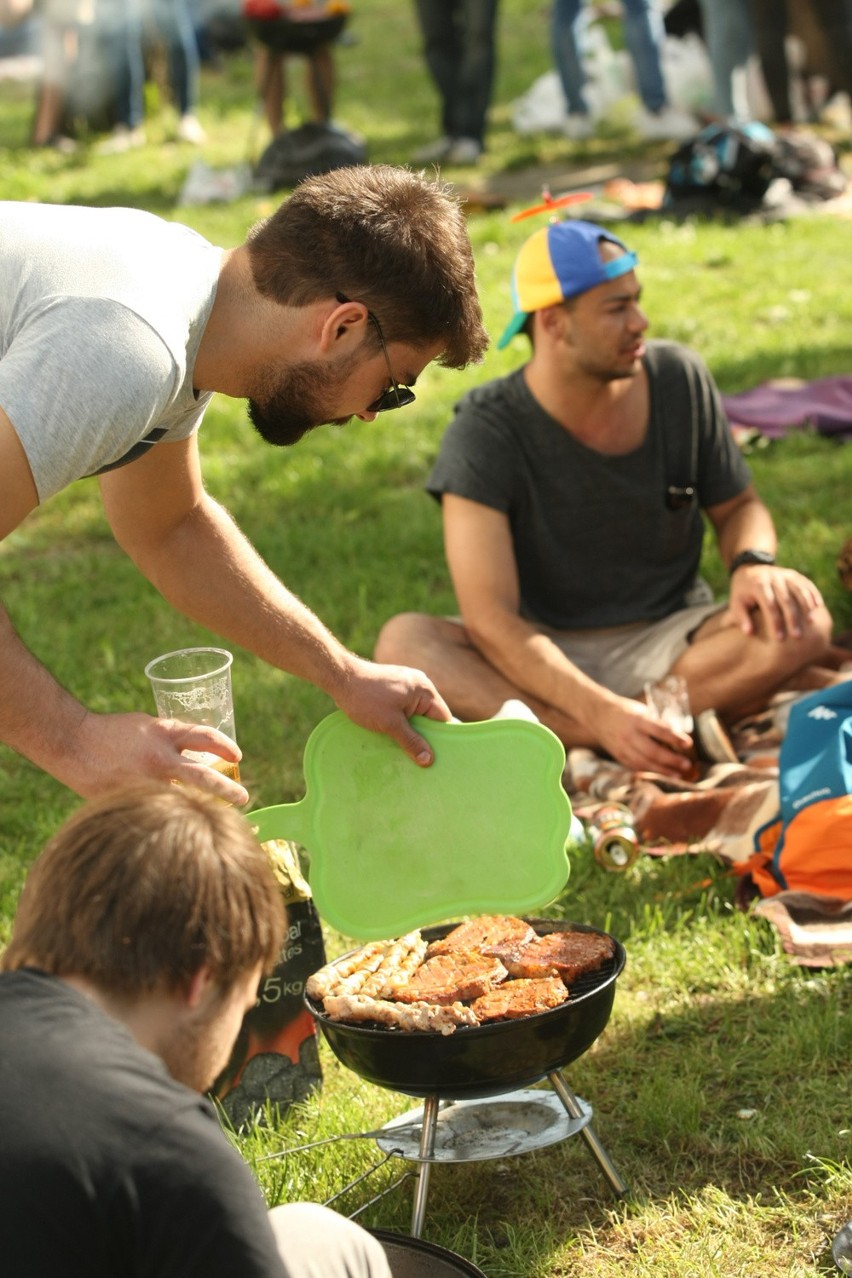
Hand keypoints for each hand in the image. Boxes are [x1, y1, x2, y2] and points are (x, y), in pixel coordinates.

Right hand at [62, 711, 248, 804]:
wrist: (72, 745)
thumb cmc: (114, 732)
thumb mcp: (149, 726)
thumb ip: (174, 740)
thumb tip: (202, 756)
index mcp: (163, 735)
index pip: (205, 737)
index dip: (225, 746)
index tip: (238, 757)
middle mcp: (158, 760)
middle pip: (203, 778)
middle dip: (228, 790)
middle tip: (243, 798)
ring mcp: (145, 784)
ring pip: (184, 801)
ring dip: (200, 808)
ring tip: (213, 816)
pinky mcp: (131, 803)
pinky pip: (158, 811)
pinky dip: (170, 817)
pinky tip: (177, 826)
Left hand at [333, 656, 451, 764]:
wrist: (340, 678)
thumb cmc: (366, 699)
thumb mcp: (390, 724)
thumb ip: (411, 742)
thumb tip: (429, 760)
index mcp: (424, 689)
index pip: (443, 717)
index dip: (443, 737)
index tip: (441, 757)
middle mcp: (419, 684)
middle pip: (430, 716)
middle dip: (425, 735)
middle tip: (424, 759)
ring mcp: (406, 684)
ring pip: (416, 714)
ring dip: (411, 729)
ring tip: (408, 750)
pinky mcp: (394, 687)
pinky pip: (405, 708)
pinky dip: (402, 721)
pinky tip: (396, 735)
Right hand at [595, 696, 694, 777]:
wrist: (598, 715)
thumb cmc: (625, 711)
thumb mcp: (641, 711)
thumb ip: (656, 723)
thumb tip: (678, 736)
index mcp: (637, 720)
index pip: (660, 730)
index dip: (675, 738)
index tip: (689, 743)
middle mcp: (629, 735)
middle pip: (653, 751)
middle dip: (671, 760)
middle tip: (686, 765)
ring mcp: (622, 747)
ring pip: (645, 763)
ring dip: (663, 770)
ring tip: (677, 775)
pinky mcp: (618, 756)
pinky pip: (636, 767)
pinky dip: (650, 771)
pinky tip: (661, 774)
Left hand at [728, 564, 823, 640]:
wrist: (748, 568)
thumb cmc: (742, 592)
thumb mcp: (736, 603)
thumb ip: (741, 617)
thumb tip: (749, 632)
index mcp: (758, 585)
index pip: (769, 605)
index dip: (775, 622)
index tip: (780, 639)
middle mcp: (773, 577)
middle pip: (786, 599)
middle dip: (792, 618)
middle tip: (797, 636)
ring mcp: (784, 574)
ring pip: (799, 590)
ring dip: (806, 606)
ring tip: (811, 623)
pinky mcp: (793, 574)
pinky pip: (806, 583)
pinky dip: (813, 594)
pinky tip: (818, 607)